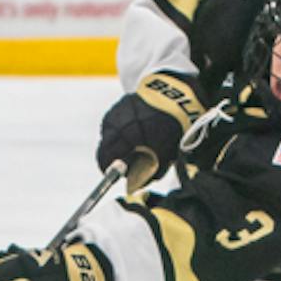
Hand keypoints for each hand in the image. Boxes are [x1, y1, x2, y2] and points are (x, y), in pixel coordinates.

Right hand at [97, 75, 200, 190]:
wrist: (175, 95)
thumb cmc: (172, 127)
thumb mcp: (164, 154)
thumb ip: (148, 173)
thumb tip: (134, 185)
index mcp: (126, 138)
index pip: (105, 160)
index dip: (108, 171)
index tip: (116, 176)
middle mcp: (116, 126)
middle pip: (104, 149)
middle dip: (112, 158)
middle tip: (125, 162)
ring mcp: (115, 115)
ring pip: (108, 136)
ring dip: (116, 143)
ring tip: (133, 144)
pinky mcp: (117, 107)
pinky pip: (113, 125)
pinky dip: (120, 131)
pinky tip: (134, 131)